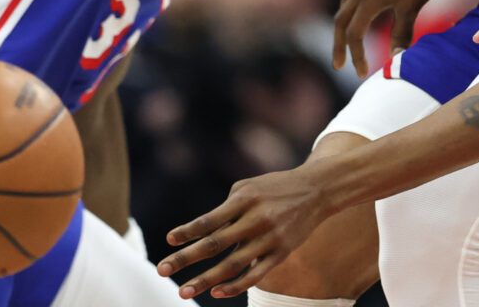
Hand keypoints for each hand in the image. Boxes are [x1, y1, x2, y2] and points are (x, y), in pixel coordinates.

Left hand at [158, 167, 330, 298]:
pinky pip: (255, 274)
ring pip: (232, 264)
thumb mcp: (249, 187)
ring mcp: (270, 238)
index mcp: (245, 199)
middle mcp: (256, 219)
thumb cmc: (274, 187)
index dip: (188, 231)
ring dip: (205, 280)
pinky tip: (216, 292)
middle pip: (215, 244)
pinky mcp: (282, 252)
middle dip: (186, 259)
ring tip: (183, 291)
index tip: (169, 241)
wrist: (317, 190)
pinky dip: (235, 285)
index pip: (210, 219)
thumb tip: (202, 233)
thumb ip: (226, 208)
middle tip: (161, 270)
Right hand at [333, 0, 447, 77]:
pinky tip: (362, 5)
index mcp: (368, 0)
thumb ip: (401, 33)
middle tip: (338, 65)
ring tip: (346, 35)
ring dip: (343, 23)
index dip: (356, 56)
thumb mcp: (412, 7)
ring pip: (345, 3)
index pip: (354, 34)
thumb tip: (393, 59)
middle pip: (341, 20)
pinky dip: (352, 4)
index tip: (362, 74)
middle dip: (339, 45)